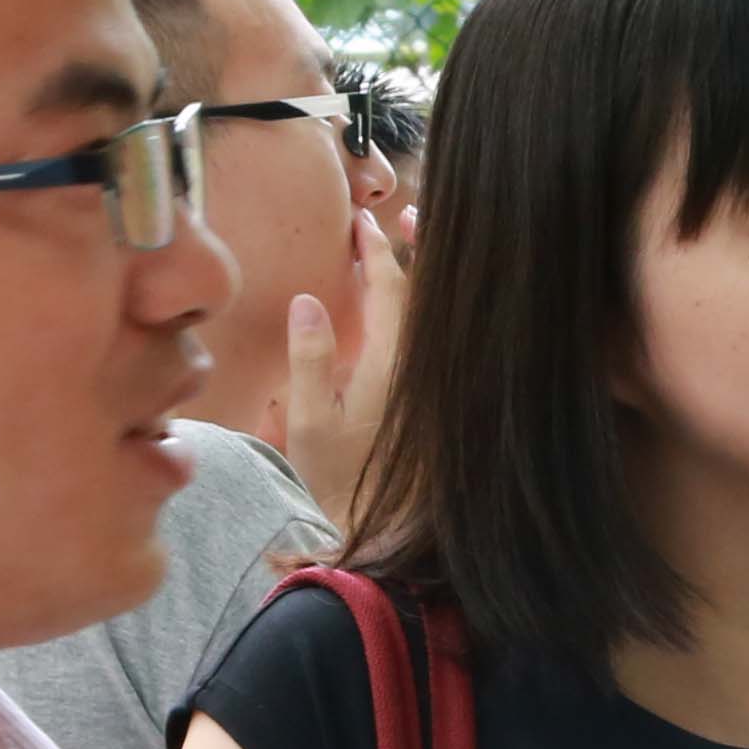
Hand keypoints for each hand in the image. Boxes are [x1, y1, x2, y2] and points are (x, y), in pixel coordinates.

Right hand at [284, 212, 408, 512]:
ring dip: (428, 275)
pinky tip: (419, 304)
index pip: (389, 289)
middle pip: (427, 292)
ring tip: (418, 241)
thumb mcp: (312, 424)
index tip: (360, 222)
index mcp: (391, 365)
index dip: (374, 252)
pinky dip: (431, 310)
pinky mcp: (437, 402)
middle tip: (405, 214)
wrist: (386, 534)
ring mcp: (435, 384)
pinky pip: (438, 339)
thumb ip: (310, 360)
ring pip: (437, 315)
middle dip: (417, 248)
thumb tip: (309, 301)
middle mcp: (421, 368)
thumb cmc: (341, 482)